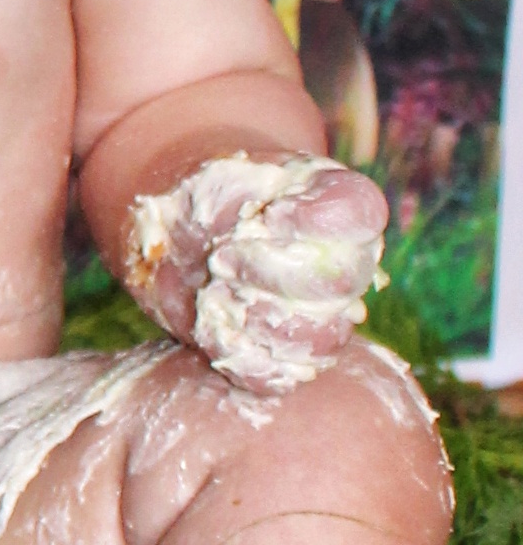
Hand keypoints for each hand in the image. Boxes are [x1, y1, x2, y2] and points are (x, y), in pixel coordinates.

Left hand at [125, 156, 385, 395]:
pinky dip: (240, 355)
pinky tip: (216, 325)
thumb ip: (254, 182)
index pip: (359, 216)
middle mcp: (346, 268)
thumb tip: (272, 217)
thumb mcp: (229, 166)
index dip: (316, 221)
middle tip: (221, 258)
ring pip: (321, 340)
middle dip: (268, 272)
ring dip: (255, 316)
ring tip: (217, 291)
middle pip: (340, 285)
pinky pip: (281, 378)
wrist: (185, 232)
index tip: (269, 215)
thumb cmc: (212, 194)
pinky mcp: (285, 357)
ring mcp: (323, 317)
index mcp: (340, 213)